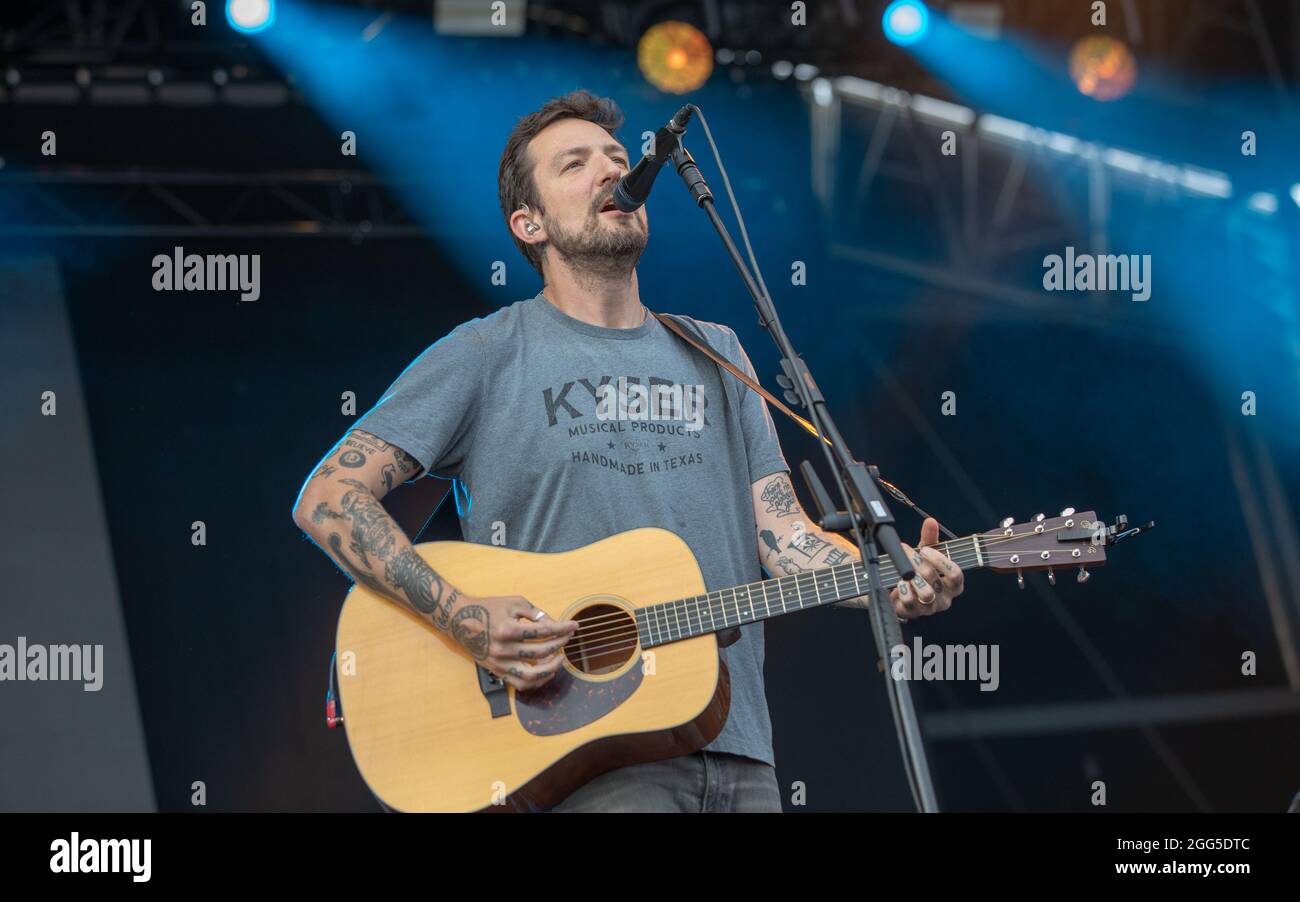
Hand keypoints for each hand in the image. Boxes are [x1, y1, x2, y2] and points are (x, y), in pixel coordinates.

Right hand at [445, 594, 578, 690]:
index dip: (562, 629)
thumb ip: (536, 614)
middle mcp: (503, 650)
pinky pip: (521, 684)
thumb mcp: (514, 603)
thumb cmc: (489, 608)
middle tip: (567, 636)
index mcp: (508, 630)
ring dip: (551, 668)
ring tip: (560, 657)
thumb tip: (555, 625)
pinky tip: (546, 671)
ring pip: (533, 675)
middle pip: (542, 651)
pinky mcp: (497, 671)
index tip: (574, 626)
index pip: (544, 632)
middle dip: (560, 643)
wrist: (460, 620)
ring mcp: (500, 664)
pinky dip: (537, 681)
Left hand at [890, 517, 963, 619]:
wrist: (902, 591)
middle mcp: (945, 598)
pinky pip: (910, 603)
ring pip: (924, 593)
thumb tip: (931, 521)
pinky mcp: (914, 613)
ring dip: (910, 577)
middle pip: (934, 579)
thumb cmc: (920, 571)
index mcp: (954, 584)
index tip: (924, 550)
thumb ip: (930, 538)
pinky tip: (898, 582)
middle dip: (917, 562)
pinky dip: (902, 590)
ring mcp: (930, 608)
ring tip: (902, 569)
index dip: (939, 560)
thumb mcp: (925, 554)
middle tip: (905, 551)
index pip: (956, 574)